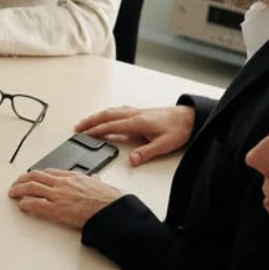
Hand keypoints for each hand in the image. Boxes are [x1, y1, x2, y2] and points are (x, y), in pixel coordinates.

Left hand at [8, 169, 122, 229]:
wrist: (112, 211)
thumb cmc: (109, 200)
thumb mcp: (101, 184)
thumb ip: (93, 181)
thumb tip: (95, 179)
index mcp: (73, 176)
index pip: (49, 172)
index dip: (36, 174)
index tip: (31, 177)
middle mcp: (63, 183)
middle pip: (36, 176)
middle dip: (23, 179)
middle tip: (16, 184)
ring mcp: (58, 195)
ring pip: (32, 187)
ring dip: (19, 190)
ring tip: (13, 193)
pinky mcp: (56, 209)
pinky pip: (35, 204)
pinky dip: (26, 204)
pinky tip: (21, 205)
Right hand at [75, 104, 194, 166]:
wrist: (190, 117)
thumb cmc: (179, 129)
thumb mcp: (164, 145)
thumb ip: (146, 152)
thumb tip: (132, 159)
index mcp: (138, 122)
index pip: (111, 126)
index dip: (97, 131)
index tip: (85, 135)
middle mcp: (135, 114)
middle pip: (107, 115)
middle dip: (90, 121)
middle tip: (78, 127)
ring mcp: (137, 111)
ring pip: (111, 111)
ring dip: (97, 116)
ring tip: (86, 122)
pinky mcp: (141, 111)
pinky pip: (118, 110)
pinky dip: (108, 113)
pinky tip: (107, 116)